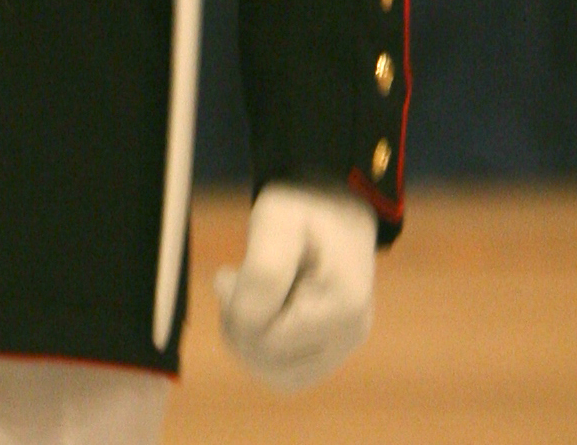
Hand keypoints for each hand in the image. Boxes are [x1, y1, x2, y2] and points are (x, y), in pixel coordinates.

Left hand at [214, 185, 375, 389]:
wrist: (331, 202)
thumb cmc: (302, 206)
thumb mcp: (276, 219)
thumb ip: (263, 271)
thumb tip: (245, 322)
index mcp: (343, 303)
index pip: (270, 340)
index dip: (236, 312)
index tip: (228, 274)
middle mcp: (349, 334)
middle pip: (269, 361)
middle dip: (237, 323)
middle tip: (230, 280)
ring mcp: (341, 346)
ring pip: (274, 373)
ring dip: (246, 336)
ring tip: (243, 293)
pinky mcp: (328, 350)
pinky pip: (284, 372)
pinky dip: (260, 346)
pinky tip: (256, 310)